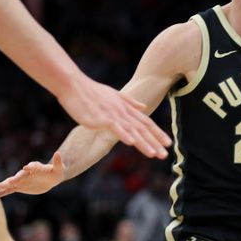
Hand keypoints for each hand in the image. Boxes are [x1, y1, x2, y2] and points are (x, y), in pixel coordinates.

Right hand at [0, 152, 65, 196]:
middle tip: (9, 181)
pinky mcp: (20, 186)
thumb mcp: (59, 169)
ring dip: (5, 184)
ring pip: (12, 182)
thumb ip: (58, 162)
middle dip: (15, 178)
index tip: (26, 167)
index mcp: (36, 167)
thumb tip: (58, 153)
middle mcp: (27, 173)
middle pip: (20, 175)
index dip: (30, 167)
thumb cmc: (55, 172)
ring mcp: (22, 180)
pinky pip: (11, 189)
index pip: (33, 166)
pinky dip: (4, 191)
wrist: (50, 178)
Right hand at [56, 75, 170, 158]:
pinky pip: (114, 127)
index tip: (168, 143)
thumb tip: (143, 107)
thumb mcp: (114, 95)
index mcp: (126, 108)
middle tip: (165, 155)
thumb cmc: (91, 91)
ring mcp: (112, 114)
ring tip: (154, 154)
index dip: (157, 133)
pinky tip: (131, 142)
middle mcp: (122, 112)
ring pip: (131, 130)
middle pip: (142, 129)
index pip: (146, 122)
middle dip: (155, 142)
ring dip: (143, 143)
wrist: (73, 84)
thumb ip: (130, 102)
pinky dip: (123, 134)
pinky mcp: (100, 117)